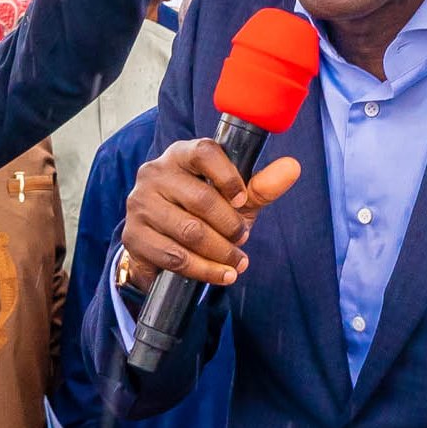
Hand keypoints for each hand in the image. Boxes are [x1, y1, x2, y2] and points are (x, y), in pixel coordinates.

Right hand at [119, 138, 301, 291]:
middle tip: (242, 240)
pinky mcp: (133, 236)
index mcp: (181, 154)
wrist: (165, 244)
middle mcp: (154, 173)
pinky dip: (204, 270)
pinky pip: (174, 256)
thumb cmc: (203, 212)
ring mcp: (140, 204)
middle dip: (230, 225)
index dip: (229, 177)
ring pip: (189, 232)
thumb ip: (262, 186)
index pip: (205, 153)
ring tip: (236, 262)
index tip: (243, 201)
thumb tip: (292, 167)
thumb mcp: (234, 199)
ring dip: (220, 252)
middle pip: (201, 199)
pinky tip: (221, 274)